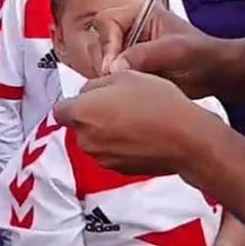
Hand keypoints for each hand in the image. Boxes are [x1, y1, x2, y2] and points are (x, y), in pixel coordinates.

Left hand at [53, 70, 215, 174]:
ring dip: (106, 131)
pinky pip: (112, 153)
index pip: (60, 110)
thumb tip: (88, 92)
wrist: (184, 139)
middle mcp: (87, 140)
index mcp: (83, 113)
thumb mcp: (125, 76)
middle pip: (79, 126)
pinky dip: (121, 145)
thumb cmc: (156, 104)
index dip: (74, 102)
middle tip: (118, 103)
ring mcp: (103, 158)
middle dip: (92, 116)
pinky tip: (141, 134)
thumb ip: (97, 83)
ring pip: (96, 141)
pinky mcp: (120, 170)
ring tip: (134, 118)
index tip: (90, 97)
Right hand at [92, 3, 223, 97]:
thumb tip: (113, 68)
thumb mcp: (173, 49)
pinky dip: (113, 86)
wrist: (213, 74)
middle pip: (99, 42)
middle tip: (116, 80)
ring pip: (101, 62)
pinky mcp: (128, 70)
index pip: (107, 21)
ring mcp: (127, 51)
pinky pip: (110, 77)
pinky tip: (127, 93)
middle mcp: (128, 30)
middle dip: (106, 62)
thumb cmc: (199, 53)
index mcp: (138, 14)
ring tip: (126, 87)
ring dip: (108, 76)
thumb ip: (143, 54)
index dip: (107, 42)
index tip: (113, 65)